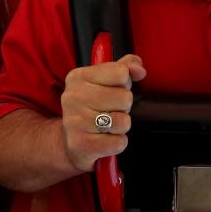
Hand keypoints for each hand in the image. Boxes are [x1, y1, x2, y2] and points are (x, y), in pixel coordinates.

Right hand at [60, 54, 146, 171]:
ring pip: (123, 121)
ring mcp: (75, 121)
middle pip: (125, 98)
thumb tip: (139, 69)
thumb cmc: (92, 109)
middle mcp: (73, 97)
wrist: (71, 142)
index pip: (121, 72)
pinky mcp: (82, 144)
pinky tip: (105, 139)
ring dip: (121, 126)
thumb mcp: (105, 82)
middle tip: (109, 111)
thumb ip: (125, 67)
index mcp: (78, 77)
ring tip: (107, 126)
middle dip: (124, 107)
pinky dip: (117, 143)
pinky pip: (119, 142)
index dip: (124, 84)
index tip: (112, 91)